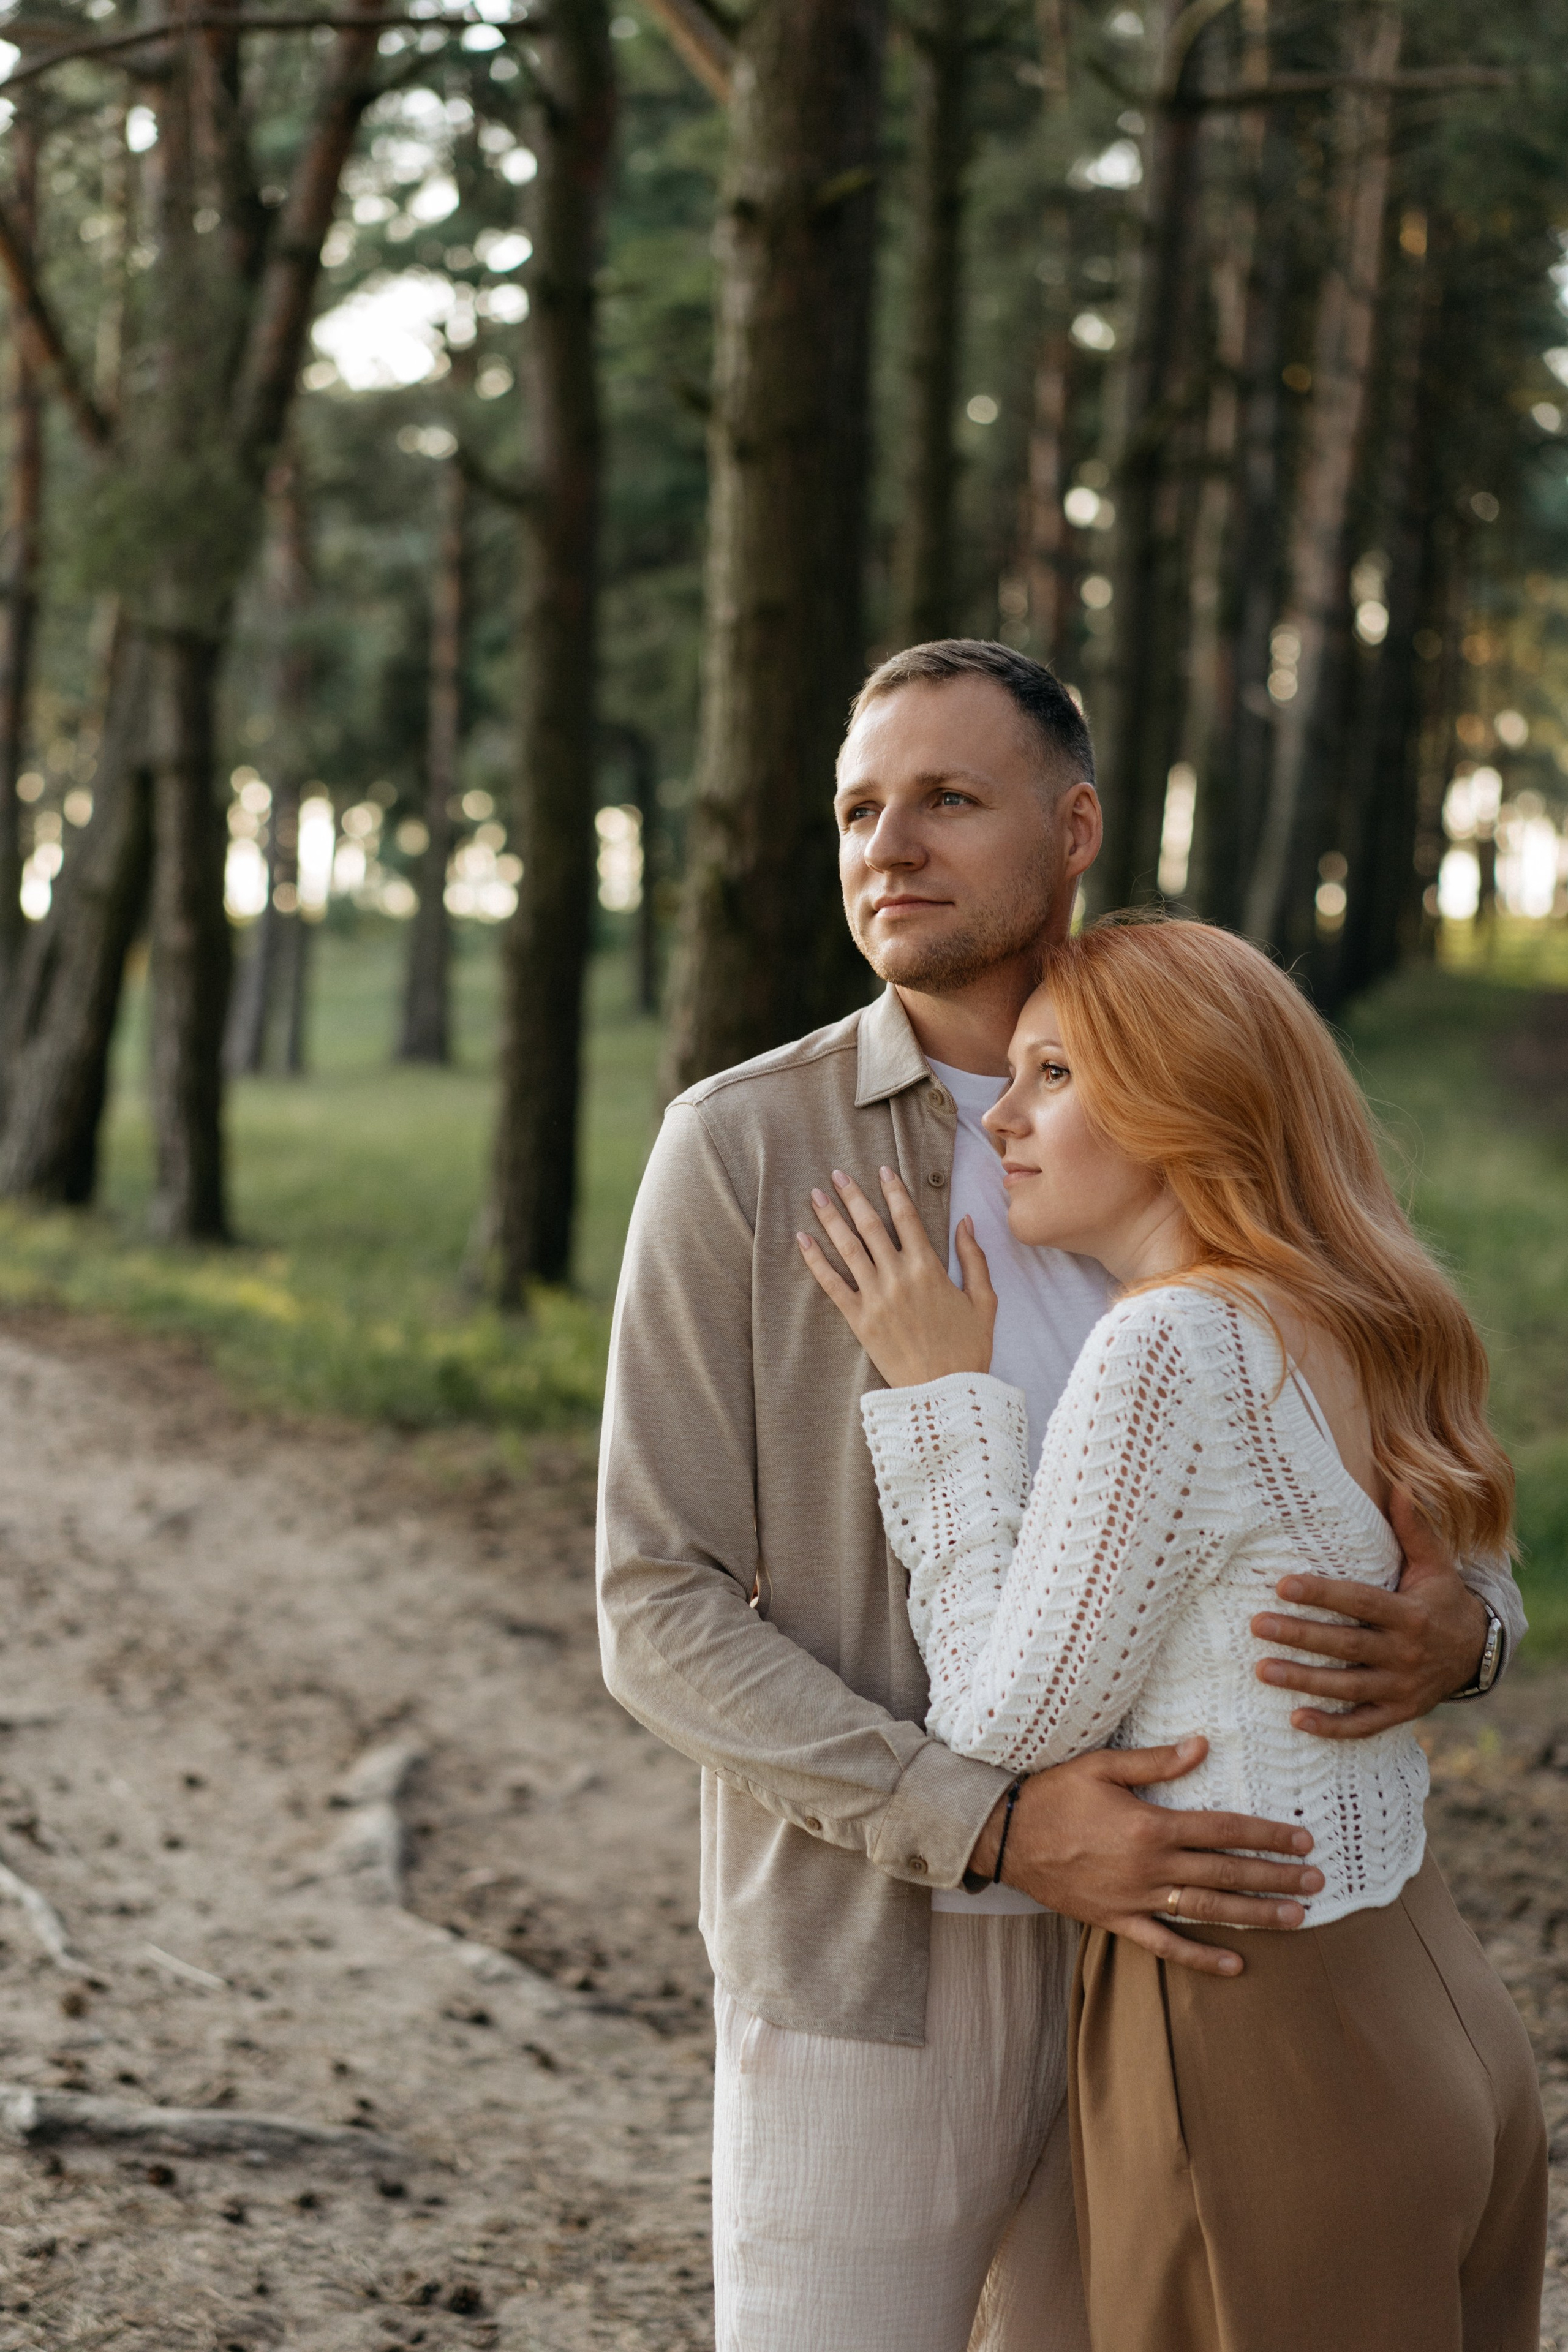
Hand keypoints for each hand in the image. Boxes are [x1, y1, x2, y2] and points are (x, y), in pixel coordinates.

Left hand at [797, 1166, 996, 1387]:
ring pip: (848, 1248)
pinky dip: (815, 1261)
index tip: (882, 1169)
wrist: (944, 1393)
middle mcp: (899, 1276)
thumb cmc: (968, 1348)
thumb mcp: (984, 1301)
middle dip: (853, 1196)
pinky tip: (802, 1240)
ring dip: (830, 1219)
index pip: (907, 1217)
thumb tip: (966, 1221)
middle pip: (871, 1226)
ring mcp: (876, 1298)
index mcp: (930, 1268)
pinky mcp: (859, 1320)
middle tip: (836, 1175)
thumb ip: (974, 1258)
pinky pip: (832, 1285)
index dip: (893, 1190)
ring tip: (815, 1197)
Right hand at [969, 1739, 1321, 1977]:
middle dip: (1275, 1876)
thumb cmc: (1053, 1794)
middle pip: (1225, 1873)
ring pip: (1207, 1910)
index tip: (1302, 1838)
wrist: (1005, 1837)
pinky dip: (1201, 1958)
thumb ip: (1155, 1761)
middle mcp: (1151, 1867)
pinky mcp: (1118, 1921)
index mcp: (1151, 1825)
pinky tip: (1237, 1965)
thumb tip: (1202, 1746)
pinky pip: (1166, 1945)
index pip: (1223, 1829)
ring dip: (1255, 1915)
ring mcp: (1136, 1899)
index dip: (1266, 1834)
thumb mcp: (1101, 1766)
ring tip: (1297, 1919)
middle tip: (1317, 1881)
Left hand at [1250, 1487, 1489, 1738]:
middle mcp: (1405, 1653)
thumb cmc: (1441, 1600)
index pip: (1360, 1602)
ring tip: (1261, 1670)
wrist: (1477, 1653)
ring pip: (1348, 1687)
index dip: (1323, 1595)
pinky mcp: (1399, 1713)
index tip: (1282, 1585)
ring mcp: (1402, 1687)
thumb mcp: (1435, 1565)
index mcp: (1409, 1614)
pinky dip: (1332, 1726)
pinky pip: (1363, 1725)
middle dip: (1301, 1636)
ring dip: (1304, 1680)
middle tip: (1257, 1625)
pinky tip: (1296, 1720)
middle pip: (1346, 1645)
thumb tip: (1401, 1483)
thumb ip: (1415, 1529)